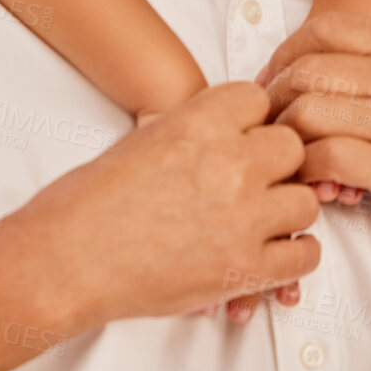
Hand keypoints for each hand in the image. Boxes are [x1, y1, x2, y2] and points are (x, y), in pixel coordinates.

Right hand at [33, 81, 320, 327]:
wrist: (65, 259)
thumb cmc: (86, 203)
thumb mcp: (140, 141)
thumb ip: (191, 135)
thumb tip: (220, 138)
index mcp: (197, 122)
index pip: (259, 101)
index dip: (251, 122)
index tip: (240, 139)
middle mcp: (228, 163)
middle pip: (292, 149)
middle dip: (275, 164)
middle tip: (253, 182)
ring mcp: (242, 217)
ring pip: (305, 203)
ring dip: (285, 211)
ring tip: (259, 222)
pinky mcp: (245, 269)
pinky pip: (304, 257)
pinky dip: (292, 257)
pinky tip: (267, 254)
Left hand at [254, 13, 370, 299]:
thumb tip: (301, 68)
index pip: (326, 27)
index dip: (285, 53)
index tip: (273, 83)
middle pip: (308, 69)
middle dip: (275, 99)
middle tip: (268, 127)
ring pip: (310, 110)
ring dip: (285, 138)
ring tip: (288, 158)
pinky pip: (327, 157)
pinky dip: (306, 170)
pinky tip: (311, 182)